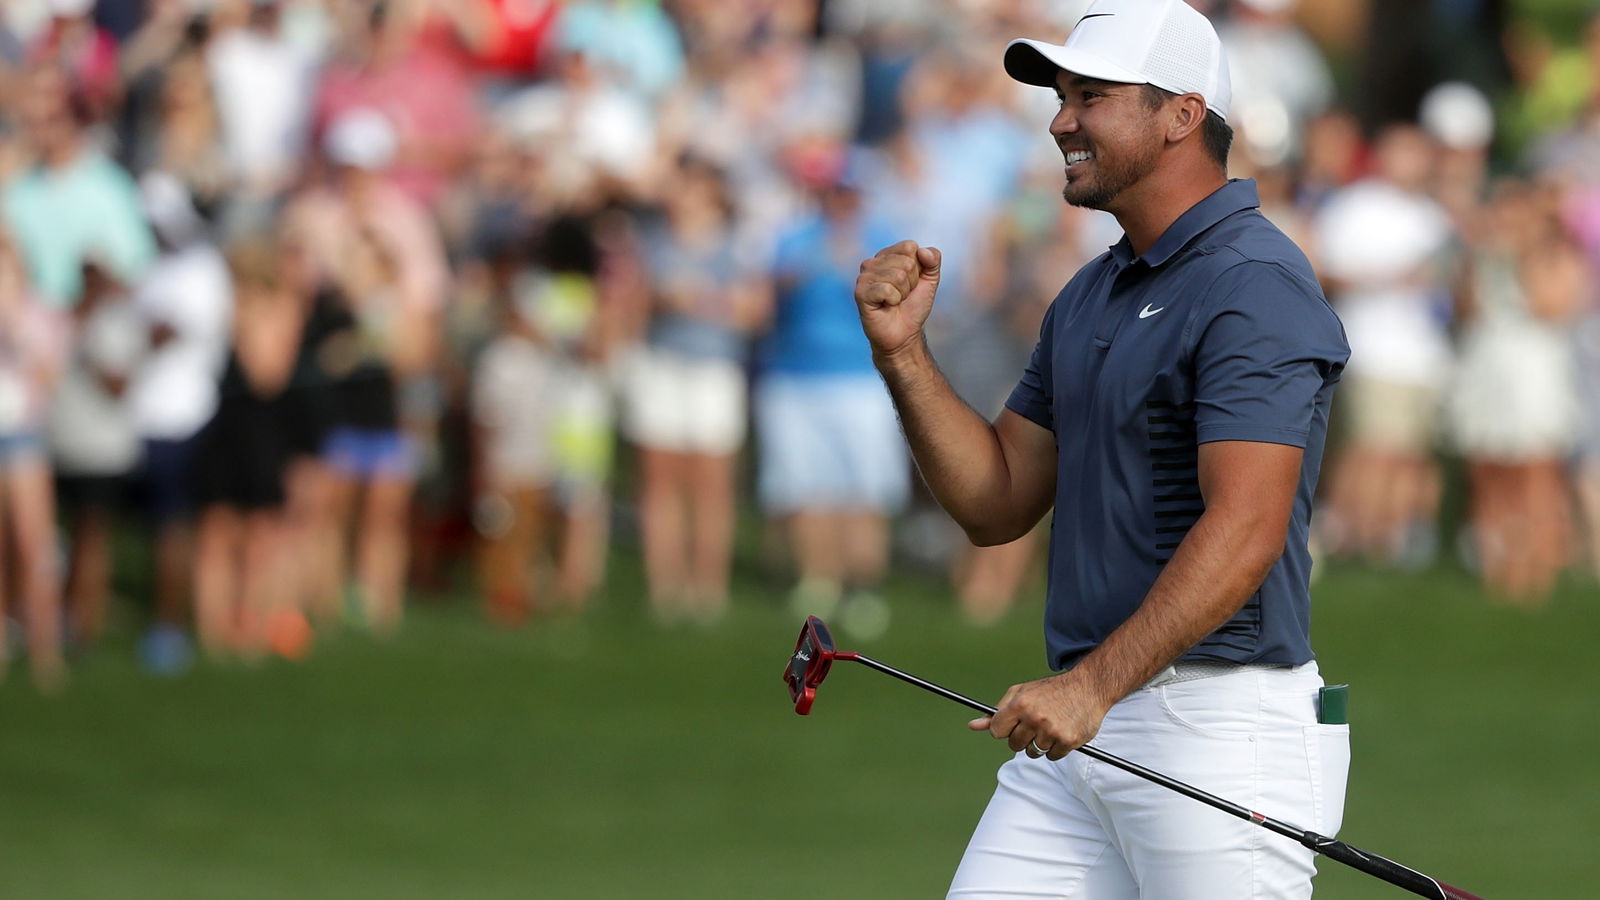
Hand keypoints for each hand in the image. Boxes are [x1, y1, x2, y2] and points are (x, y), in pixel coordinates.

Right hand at [854, 240, 940, 357]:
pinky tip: (886, 306)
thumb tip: (922, 251)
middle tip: (902, 295)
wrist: (904, 334)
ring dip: (902, 293)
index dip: (917, 268)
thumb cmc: (913, 306)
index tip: (911, 283)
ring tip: (894, 301)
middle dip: (911, 283)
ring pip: (898, 276)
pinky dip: (893, 301)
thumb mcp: (930, 280)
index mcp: (887, 255)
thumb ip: (933, 260)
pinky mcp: (860, 292)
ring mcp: (864, 277)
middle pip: (906, 262)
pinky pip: (887, 289)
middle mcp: (873, 262)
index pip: (909, 247)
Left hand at [968, 670, 1110, 760]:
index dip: (1003, 729)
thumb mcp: (1021, 693)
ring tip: (1049, 726)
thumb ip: (997, 711)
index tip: (1011, 725)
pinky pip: (1051, 756)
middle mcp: (1034, 718)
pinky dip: (1055, 748)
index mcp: (1020, 704)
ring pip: (1032, 752)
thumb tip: (973, 726)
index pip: (997, 731)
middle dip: (1021, 737)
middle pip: (1014, 745)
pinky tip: (1061, 732)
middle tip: (1034, 724)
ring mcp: (1051, 731)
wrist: (1088, 688)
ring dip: (1039, 744)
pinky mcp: (1067, 741)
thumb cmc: (1050, 691)